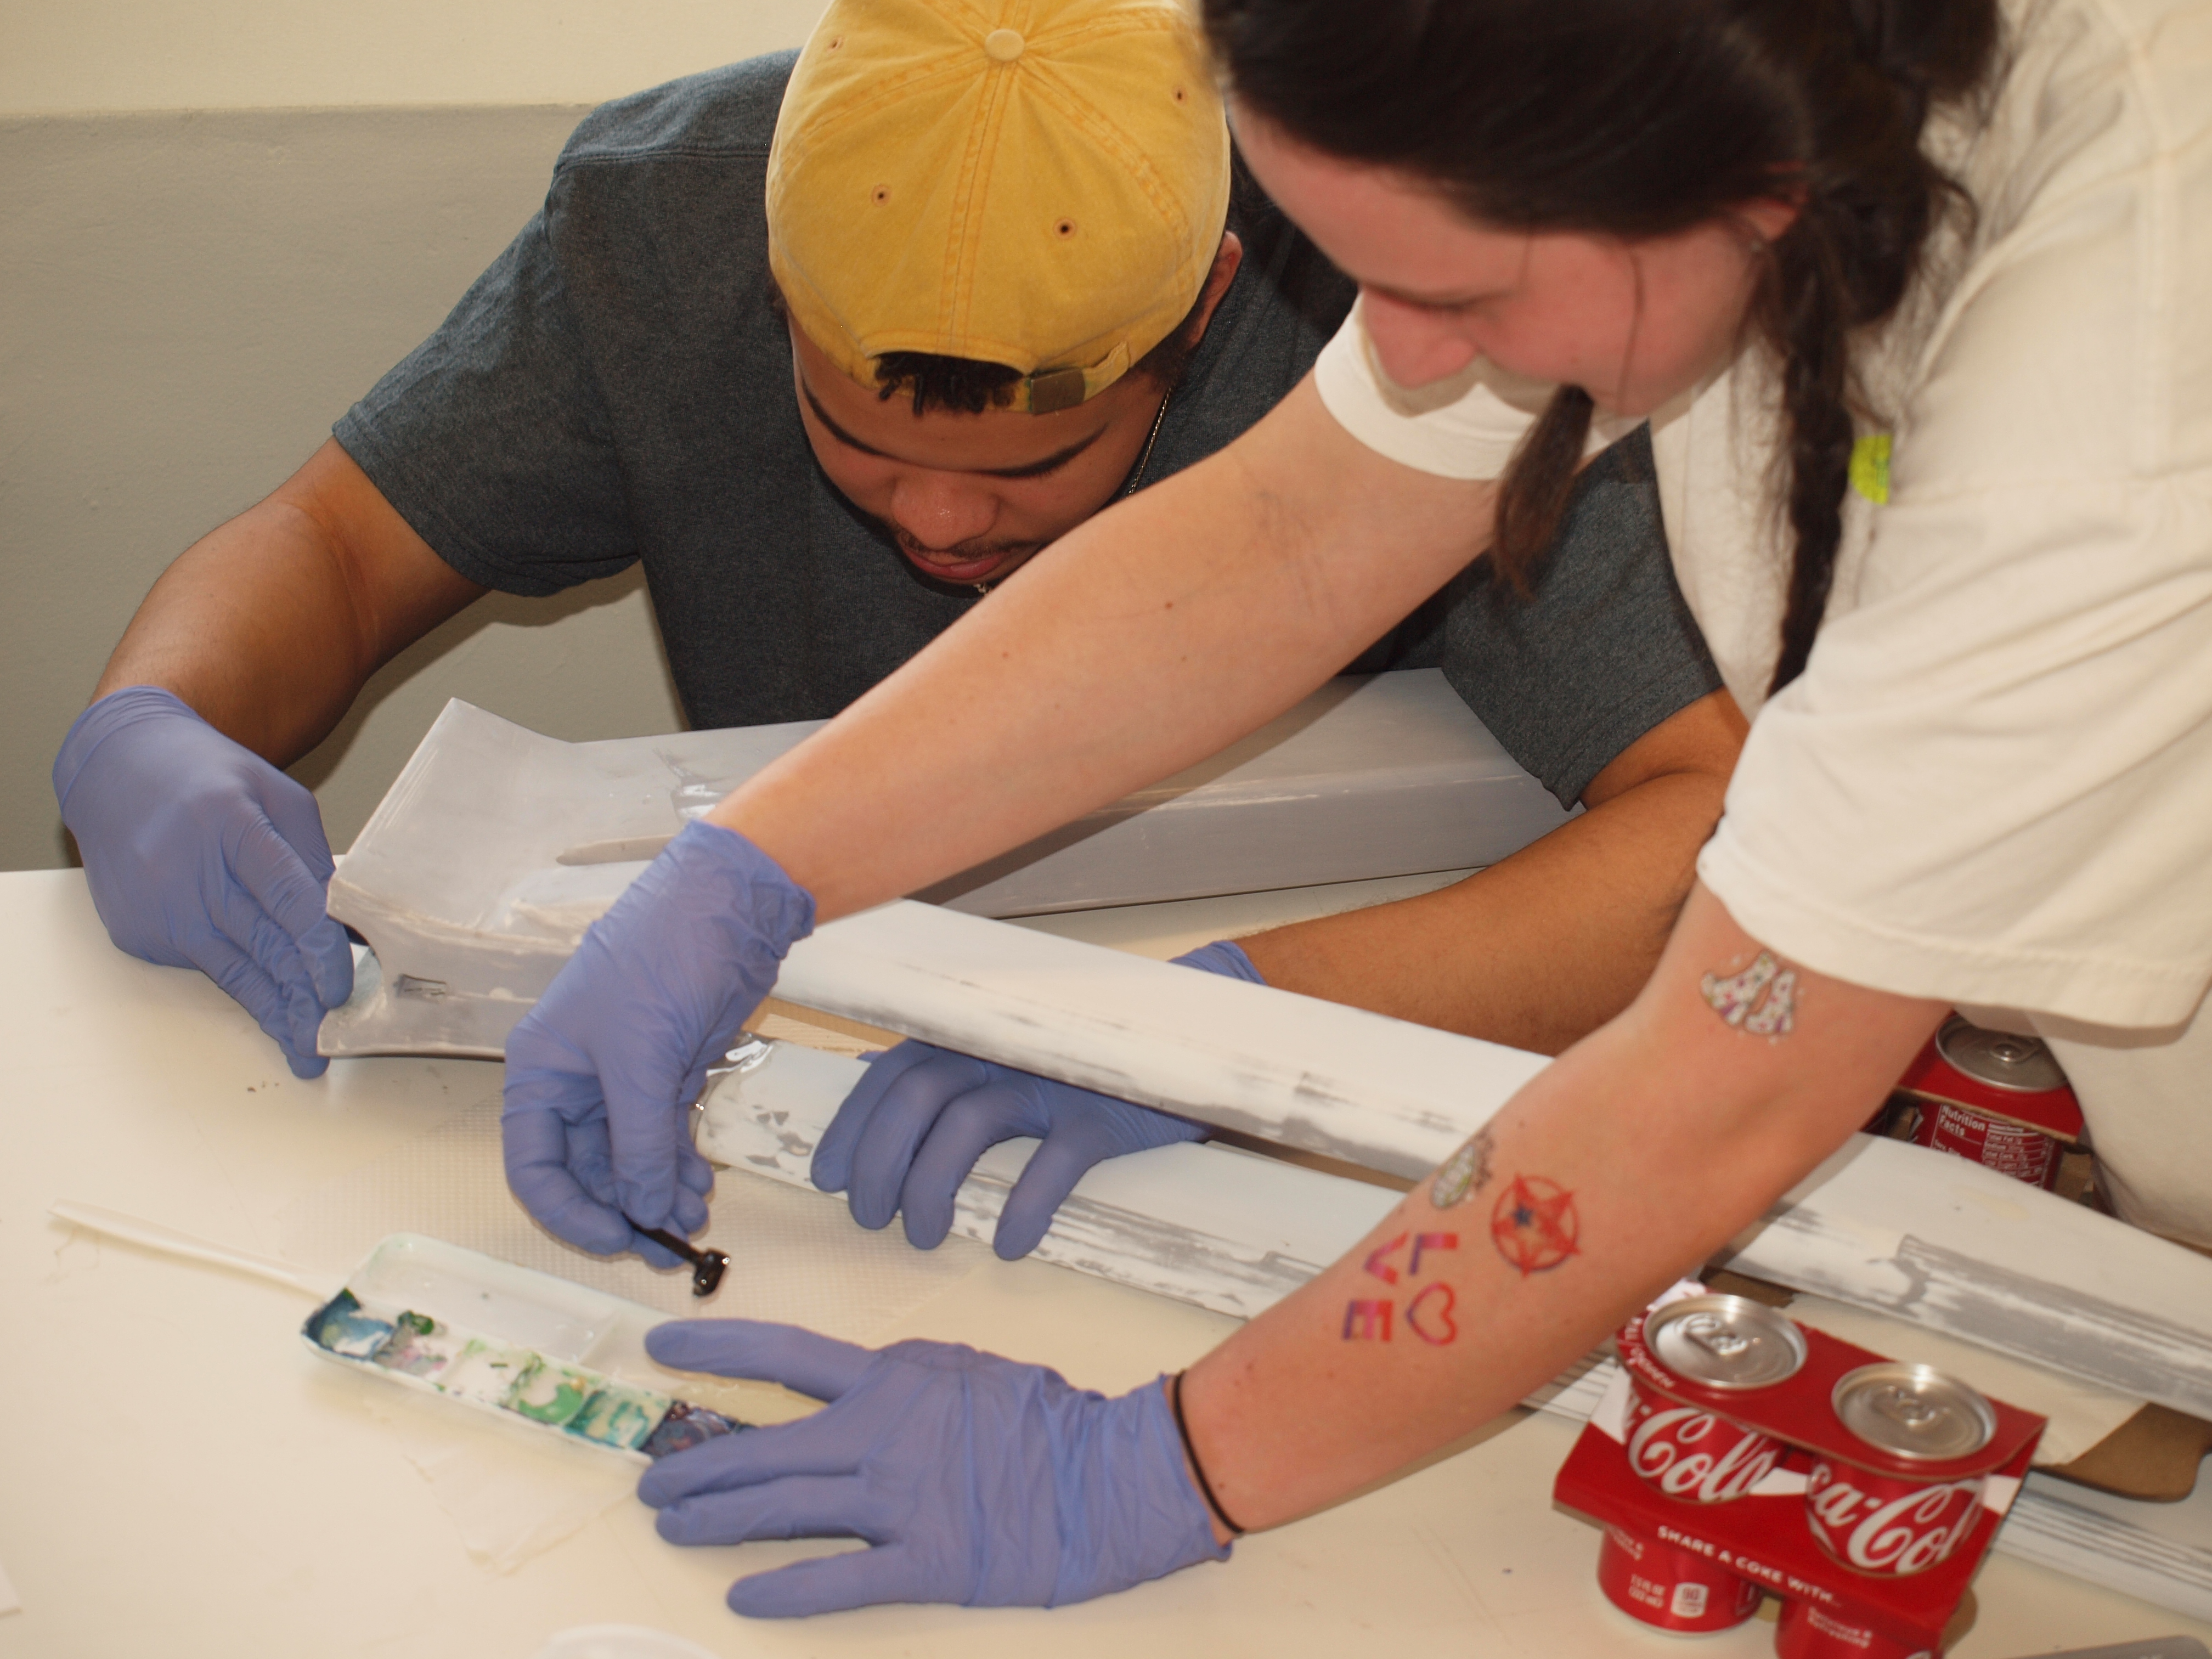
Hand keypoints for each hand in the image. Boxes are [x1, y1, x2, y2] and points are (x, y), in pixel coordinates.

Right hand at [53, 686, 352, 1078]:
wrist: (115, 771)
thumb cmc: (209, 779)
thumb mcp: (276, 795)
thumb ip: (311, 857)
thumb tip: (348, 922)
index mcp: (231, 824)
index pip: (286, 896)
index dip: (318, 947)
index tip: (341, 985)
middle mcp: (188, 871)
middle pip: (259, 944)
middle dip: (300, 998)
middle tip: (331, 1041)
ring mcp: (158, 906)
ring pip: (230, 970)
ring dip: (271, 1012)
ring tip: (304, 1051)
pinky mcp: (137, 931)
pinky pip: (201, 964)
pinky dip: (239, 985)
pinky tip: (268, 1008)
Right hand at [502, 821, 813, 1263]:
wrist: (725, 907)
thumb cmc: (662, 962)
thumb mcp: (642, 1059)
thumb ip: (638, 1143)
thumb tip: (644, 1212)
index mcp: (542, 1071)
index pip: (533, 1166)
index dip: (569, 1211)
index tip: (616, 1239)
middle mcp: (574, 1081)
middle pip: (584, 1171)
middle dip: (624, 1210)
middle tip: (668, 1247)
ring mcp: (622, 1080)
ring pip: (628, 1160)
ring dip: (657, 1194)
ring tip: (694, 1219)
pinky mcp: (666, 1074)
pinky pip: (661, 1138)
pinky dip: (676, 1167)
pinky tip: (699, 1188)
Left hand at [638, 1319, 1226, 1615]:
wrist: (1115, 1474)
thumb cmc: (1047, 1418)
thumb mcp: (962, 1369)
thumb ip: (899, 1381)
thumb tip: (846, 1391)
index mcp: (892, 1380)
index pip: (782, 1354)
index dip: (715, 1350)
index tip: (660, 1348)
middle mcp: (882, 1436)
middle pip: (764, 1448)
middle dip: (696, 1465)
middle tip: (652, 1480)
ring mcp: (901, 1501)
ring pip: (783, 1509)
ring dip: (716, 1520)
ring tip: (672, 1527)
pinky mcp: (927, 1562)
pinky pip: (839, 1579)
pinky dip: (784, 1590)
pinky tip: (741, 1595)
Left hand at [812, 940, 1264, 1258]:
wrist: (1189, 1041)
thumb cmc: (1082, 1063)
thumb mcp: (1010, 1056)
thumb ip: (952, 1070)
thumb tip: (877, 1096)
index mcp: (973, 1034)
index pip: (891, 1072)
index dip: (854, 1125)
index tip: (829, 1178)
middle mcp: (1004, 1049)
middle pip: (917, 1098)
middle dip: (881, 1163)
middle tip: (872, 1218)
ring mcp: (1054, 1079)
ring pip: (970, 1127)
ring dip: (933, 1189)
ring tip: (923, 1237)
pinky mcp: (1105, 1114)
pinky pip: (1055, 1161)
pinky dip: (1023, 1206)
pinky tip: (1007, 1244)